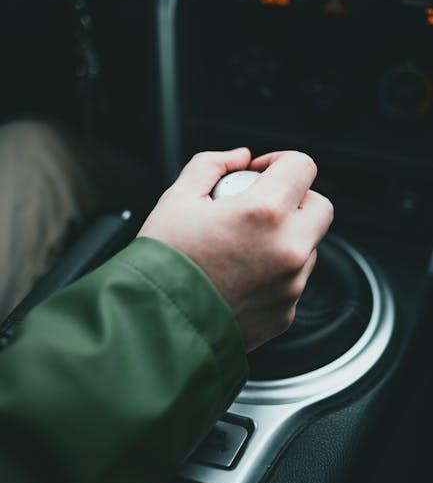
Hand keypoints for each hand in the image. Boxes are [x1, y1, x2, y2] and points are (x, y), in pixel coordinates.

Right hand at [138, 148, 333, 350]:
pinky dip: (276, 272)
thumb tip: (239, 158)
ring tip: (244, 245)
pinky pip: (294, 281)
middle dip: (295, 198)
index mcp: (264, 213)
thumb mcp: (177, 197)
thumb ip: (212, 164)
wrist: (155, 324)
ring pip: (309, 246)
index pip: (302, 167)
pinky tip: (241, 274)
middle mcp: (288, 249)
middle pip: (320, 207)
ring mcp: (290, 285)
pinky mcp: (286, 313)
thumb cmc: (163, 262)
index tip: (260, 171)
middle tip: (262, 204)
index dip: (280, 160)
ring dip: (288, 237)